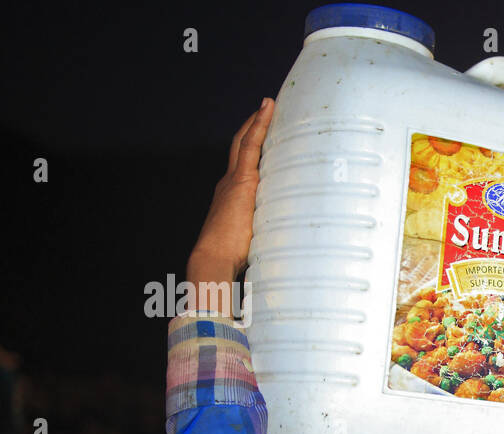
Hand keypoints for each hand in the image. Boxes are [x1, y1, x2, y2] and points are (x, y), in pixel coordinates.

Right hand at [187, 98, 274, 292]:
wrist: (214, 259)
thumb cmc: (231, 260)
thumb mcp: (253, 243)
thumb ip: (266, 235)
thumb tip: (289, 246)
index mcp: (230, 197)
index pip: (243, 166)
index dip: (251, 149)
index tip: (262, 137)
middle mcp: (228, 184)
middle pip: (240, 147)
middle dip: (253, 127)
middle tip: (267, 108)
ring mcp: (233, 181)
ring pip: (245, 141)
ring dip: (257, 120)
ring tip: (271, 104)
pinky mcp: (242, 181)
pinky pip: (251, 145)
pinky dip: (259, 125)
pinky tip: (268, 109)